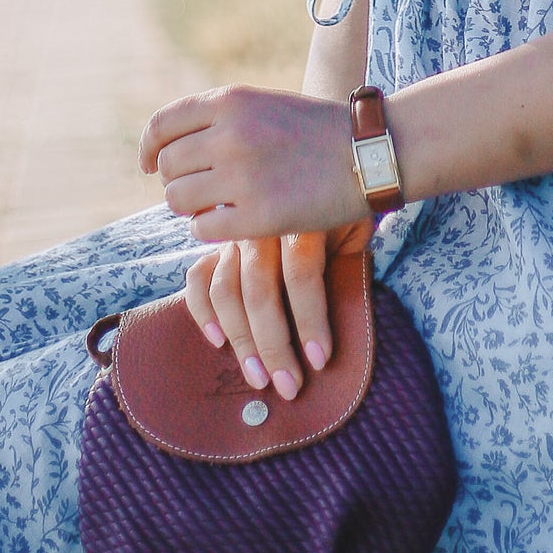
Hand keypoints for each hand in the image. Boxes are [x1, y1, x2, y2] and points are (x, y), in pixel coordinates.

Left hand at [139, 85, 368, 241]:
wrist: (372, 154)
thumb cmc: (318, 131)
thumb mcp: (265, 105)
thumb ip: (219, 119)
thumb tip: (166, 148)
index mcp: (231, 101)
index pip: (161, 126)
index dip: (148, 149)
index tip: (149, 165)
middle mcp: (230, 135)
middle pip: (166, 167)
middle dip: (178, 180)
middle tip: (204, 188)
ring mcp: (242, 177)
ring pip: (177, 199)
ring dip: (192, 206)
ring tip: (220, 203)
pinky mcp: (257, 217)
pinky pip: (202, 228)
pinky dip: (212, 227)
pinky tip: (236, 221)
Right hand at [184, 224, 374, 399]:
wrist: (325, 166)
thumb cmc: (344, 208)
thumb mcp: (354, 228)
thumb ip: (344, 264)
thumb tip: (342, 326)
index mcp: (302, 217)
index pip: (302, 274)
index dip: (310, 320)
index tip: (320, 360)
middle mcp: (262, 224)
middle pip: (260, 290)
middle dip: (274, 345)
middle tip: (289, 386)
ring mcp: (235, 233)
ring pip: (227, 291)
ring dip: (242, 340)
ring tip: (260, 378)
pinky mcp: (217, 243)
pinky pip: (198, 278)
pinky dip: (202, 311)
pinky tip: (218, 342)